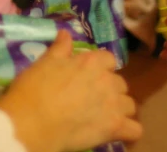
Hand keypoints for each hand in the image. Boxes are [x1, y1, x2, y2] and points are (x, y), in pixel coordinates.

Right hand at [0, 31, 142, 151]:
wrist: (32, 121)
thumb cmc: (34, 89)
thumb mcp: (44, 62)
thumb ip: (60, 48)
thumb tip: (66, 33)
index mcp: (91, 62)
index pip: (109, 60)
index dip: (101, 68)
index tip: (89, 77)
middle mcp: (107, 80)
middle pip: (120, 84)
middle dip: (110, 90)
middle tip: (92, 100)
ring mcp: (114, 104)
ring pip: (129, 105)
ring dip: (119, 110)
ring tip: (103, 117)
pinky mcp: (115, 127)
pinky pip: (134, 130)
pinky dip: (127, 131)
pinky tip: (115, 133)